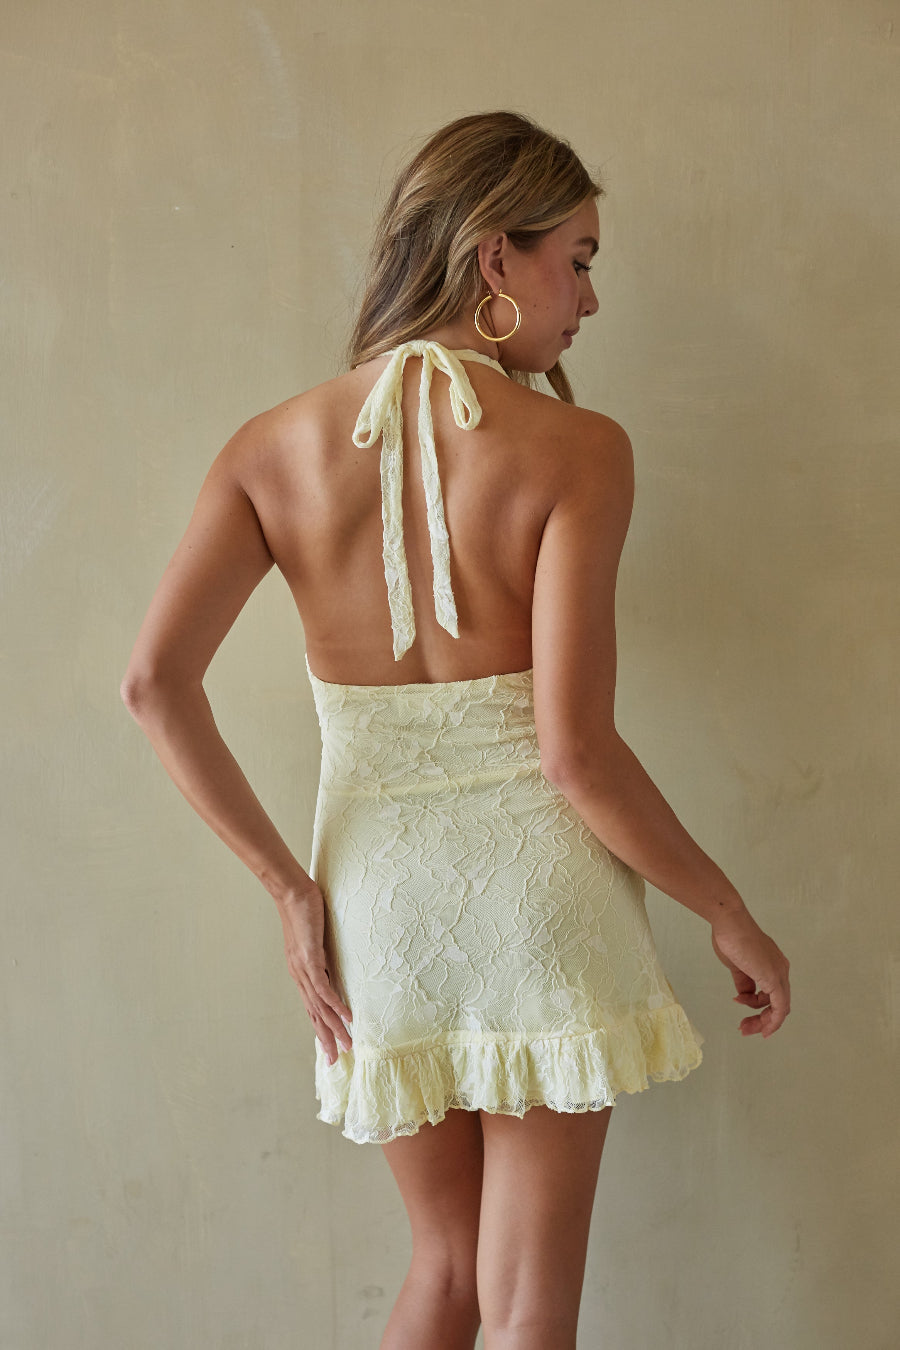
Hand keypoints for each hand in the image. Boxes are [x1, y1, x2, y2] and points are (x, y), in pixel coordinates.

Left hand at [277, 883, 352, 1065]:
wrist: (292, 893)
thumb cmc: (305, 911)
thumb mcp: (317, 938)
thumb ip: (323, 953)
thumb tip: (334, 964)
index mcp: (301, 973)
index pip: (312, 1007)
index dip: (321, 1028)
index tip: (330, 1047)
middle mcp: (300, 976)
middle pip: (314, 1014)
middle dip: (326, 1038)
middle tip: (336, 1060)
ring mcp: (303, 969)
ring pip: (319, 1007)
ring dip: (333, 1028)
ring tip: (346, 1045)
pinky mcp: (310, 959)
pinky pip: (323, 988)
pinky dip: (335, 1005)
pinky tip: (346, 1017)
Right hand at [710, 905, 790, 1037]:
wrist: (729, 923)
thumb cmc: (730, 937)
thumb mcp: (737, 965)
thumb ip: (743, 981)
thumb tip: (744, 995)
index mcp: (773, 965)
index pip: (773, 994)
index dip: (760, 1008)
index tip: (746, 1018)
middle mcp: (781, 970)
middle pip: (778, 1004)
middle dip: (762, 1020)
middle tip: (744, 1029)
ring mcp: (779, 974)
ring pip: (780, 1009)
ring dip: (762, 1022)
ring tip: (743, 1026)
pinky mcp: (774, 979)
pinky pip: (779, 1008)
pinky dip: (771, 1021)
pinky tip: (758, 1026)